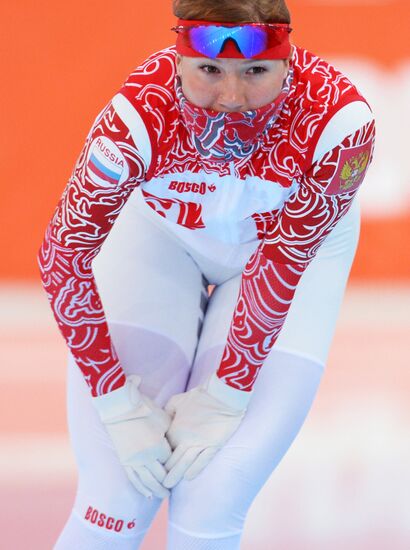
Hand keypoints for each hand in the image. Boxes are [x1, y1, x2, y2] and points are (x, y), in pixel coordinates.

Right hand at [92, 375, 171, 498]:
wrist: (120, 408)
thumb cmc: (144, 410)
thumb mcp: (163, 420)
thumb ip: (171, 434)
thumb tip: (176, 443)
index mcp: (159, 448)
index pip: (171, 463)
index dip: (176, 467)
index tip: (181, 470)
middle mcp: (147, 458)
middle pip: (160, 477)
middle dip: (168, 485)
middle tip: (174, 490)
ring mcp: (134, 461)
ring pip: (147, 482)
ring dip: (156, 491)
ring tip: (163, 496)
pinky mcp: (124, 460)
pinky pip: (134, 479)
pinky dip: (142, 489)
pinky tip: (148, 495)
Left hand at [163, 373, 251, 488]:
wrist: (222, 395)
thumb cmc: (199, 396)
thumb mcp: (177, 401)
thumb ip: (167, 412)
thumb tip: (162, 421)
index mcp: (175, 428)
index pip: (164, 448)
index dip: (159, 457)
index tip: (154, 465)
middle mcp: (185, 438)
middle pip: (172, 459)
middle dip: (165, 471)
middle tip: (157, 482)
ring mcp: (200, 443)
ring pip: (185, 464)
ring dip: (176, 475)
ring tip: (168, 486)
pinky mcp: (214, 445)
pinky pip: (203, 461)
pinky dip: (195, 470)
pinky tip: (188, 477)